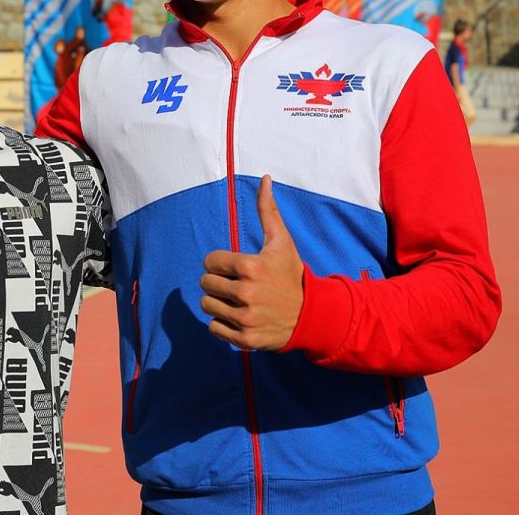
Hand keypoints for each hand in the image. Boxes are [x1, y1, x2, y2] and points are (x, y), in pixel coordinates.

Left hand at [200, 176, 304, 350]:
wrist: (312, 315)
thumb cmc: (292, 274)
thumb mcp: (281, 241)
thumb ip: (267, 210)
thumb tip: (264, 178)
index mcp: (250, 266)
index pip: (210, 261)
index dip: (220, 262)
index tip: (235, 267)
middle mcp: (246, 293)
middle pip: (206, 283)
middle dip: (218, 282)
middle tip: (237, 284)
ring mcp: (245, 318)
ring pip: (207, 305)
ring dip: (218, 302)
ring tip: (238, 300)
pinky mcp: (244, 340)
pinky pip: (213, 328)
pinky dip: (222, 323)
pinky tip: (239, 316)